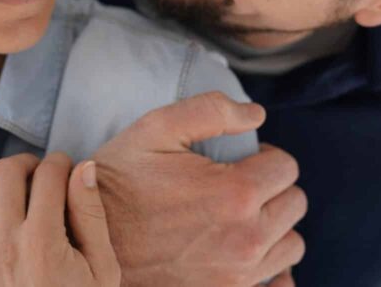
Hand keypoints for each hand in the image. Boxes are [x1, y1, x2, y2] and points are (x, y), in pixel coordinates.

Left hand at [0, 144, 120, 286]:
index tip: (67, 168)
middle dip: (26, 161)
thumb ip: (91, 216)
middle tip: (38, 170)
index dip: (61, 162)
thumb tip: (84, 166)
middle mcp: (6, 245)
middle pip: (7, 176)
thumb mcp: (102, 270)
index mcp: (44, 241)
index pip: (49, 176)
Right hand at [93, 91, 306, 286]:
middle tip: (239, 185)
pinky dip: (271, 268)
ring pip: (291, 245)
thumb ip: (210, 110)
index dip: (265, 156)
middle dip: (272, 188)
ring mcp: (238, 276)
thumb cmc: (117, 183)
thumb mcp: (154, 129)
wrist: (86, 243)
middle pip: (295, 204)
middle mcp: (245, 239)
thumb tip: (256, 113)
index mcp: (234, 193)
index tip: (243, 160)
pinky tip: (247, 253)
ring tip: (239, 217)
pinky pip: (278, 284)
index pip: (286, 168)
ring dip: (273, 226)